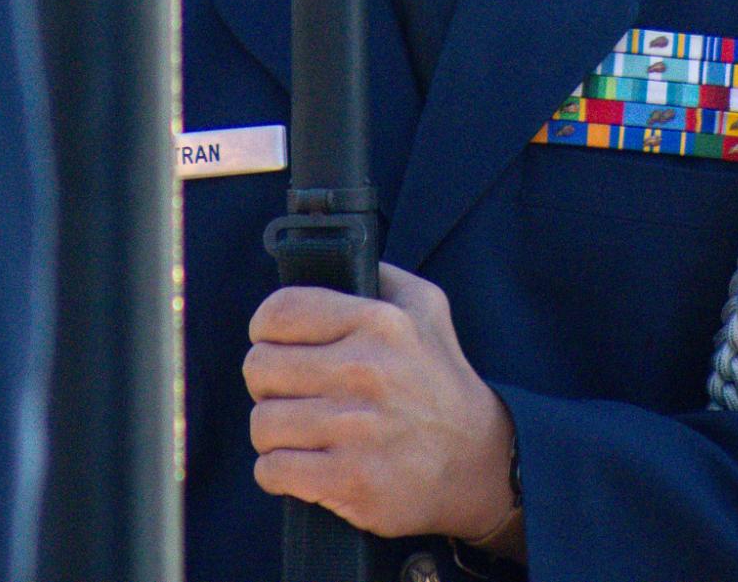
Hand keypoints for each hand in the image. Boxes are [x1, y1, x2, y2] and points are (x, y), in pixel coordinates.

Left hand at [244, 262, 517, 542]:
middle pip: (259, 367)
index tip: (272, 341)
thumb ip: (380, 274)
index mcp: (379, 322)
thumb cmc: (441, 379)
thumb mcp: (426, 306)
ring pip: (262, 422)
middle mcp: (365, 371)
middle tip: (286, 390)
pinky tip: (299, 463)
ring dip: (271, 429)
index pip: (280, 311)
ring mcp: (356, 429)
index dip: (264, 327)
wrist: (477, 462)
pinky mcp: (350, 481)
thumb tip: (334, 257)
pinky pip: (272, 470)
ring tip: (294, 429)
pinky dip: (276, 471)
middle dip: (265, 381)